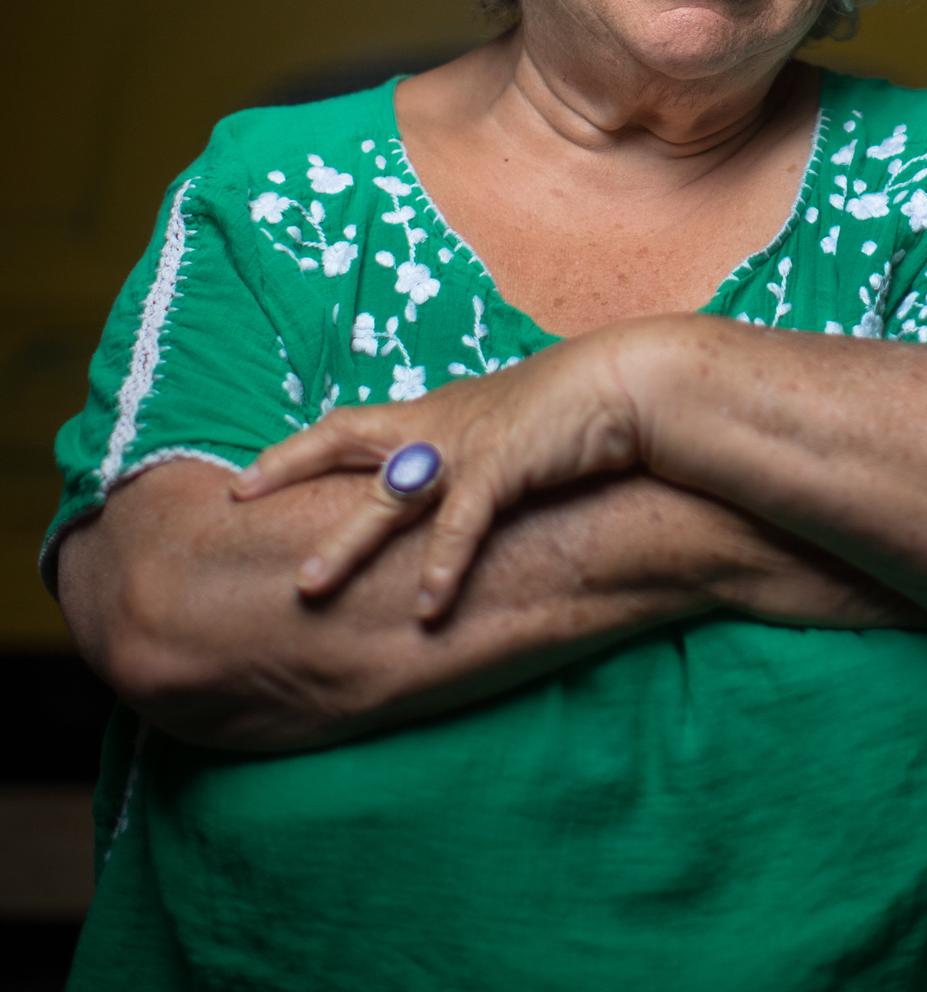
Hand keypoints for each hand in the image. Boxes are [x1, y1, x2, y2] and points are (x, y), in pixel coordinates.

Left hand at [231, 323, 660, 621]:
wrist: (622, 383)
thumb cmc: (566, 409)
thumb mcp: (500, 426)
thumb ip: (463, 452)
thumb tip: (439, 483)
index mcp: (432, 412)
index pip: (348, 424)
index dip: (296, 448)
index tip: (247, 474)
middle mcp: (436, 425)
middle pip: (346, 440)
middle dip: (289, 467)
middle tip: (239, 496)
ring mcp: (466, 445)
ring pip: (388, 496)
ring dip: (346, 543)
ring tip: (307, 585)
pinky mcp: (503, 467)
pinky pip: (461, 525)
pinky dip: (441, 565)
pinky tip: (426, 607)